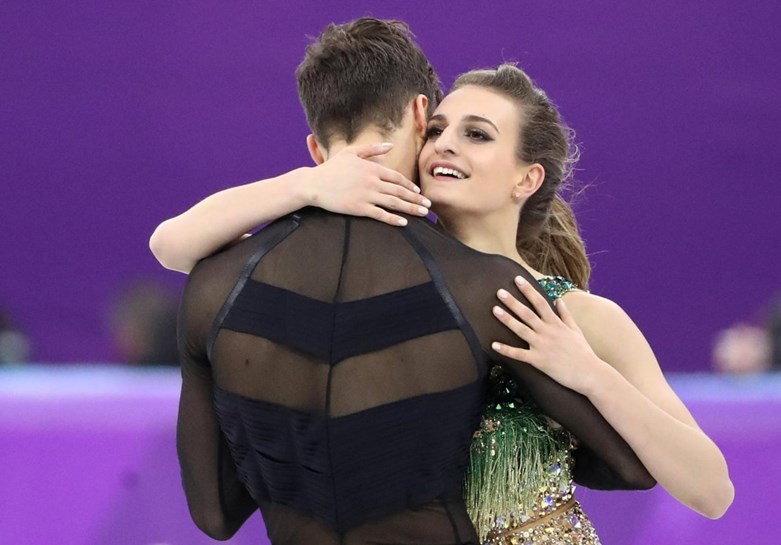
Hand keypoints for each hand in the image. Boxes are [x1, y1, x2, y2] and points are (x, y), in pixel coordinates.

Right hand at [308, 143, 430, 225]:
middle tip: (429, 205)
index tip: (418, 191)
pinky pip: (380, 214)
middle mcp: (372, 181)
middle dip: (416, 198)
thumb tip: (390, 146)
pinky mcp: (358, 208)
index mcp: (371, 168)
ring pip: (394, 202)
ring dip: (411, 208)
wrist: (313, 184)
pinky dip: (393, 218)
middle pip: (400, 191)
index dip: (409, 185)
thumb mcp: (351, 153)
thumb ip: (372, 149)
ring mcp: (366, 195)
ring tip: (423, 213)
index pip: (396, 177)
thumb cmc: (331, 168)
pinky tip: (404, 222)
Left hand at [491, 276, 602, 391]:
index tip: (517, 279)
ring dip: (507, 319)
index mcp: (556, 323)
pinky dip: (506, 350)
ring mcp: (542, 346)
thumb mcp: (576, 330)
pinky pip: (519, 354)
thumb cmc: (584, 352)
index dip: (528, 290)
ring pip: (521, 330)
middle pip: (527, 313)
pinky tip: (493, 345)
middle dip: (512, 302)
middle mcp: (548, 332)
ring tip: (494, 310)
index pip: (540, 302)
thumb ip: (566, 314)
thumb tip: (559, 300)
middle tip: (498, 291)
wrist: (590, 374)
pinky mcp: (539, 361)